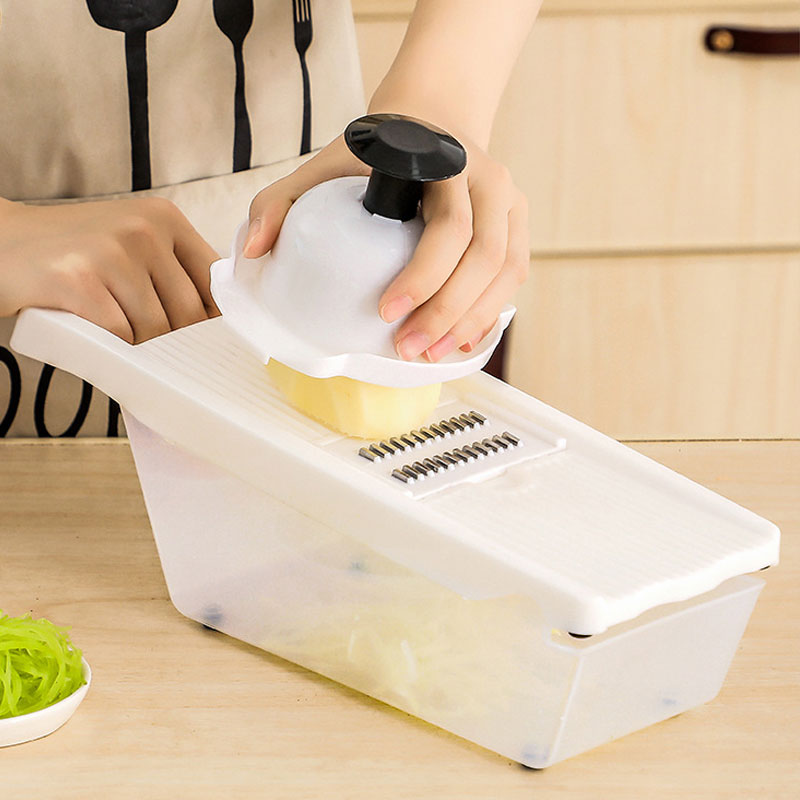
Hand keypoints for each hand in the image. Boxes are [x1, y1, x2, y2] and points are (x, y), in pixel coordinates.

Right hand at [0, 197, 218, 342]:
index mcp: (165, 219)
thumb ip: (174, 272)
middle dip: (174, 341)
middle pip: (188, 314)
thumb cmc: (74, 254)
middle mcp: (143, 230)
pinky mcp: (79, 281)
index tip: (206, 343)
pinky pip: (120, 336)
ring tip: (118, 338)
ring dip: (140, 348)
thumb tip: (219, 324)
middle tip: (154, 350)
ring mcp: (111, 253)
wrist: (0, 241)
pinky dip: (113, 349)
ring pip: (155, 330)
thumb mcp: (132, 244)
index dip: (214, 321)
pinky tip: (98, 337)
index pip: (214, 284)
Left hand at [243, 131, 528, 361]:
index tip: (384, 312)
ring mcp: (510, 203)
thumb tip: (254, 250)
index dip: (423, 275)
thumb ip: (280, 201)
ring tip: (431, 354)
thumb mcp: (323, 164)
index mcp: (445, 159)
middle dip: (446, 311)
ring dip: (472, 320)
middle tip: (408, 348)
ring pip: (505, 271)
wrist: (431, 118)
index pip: (448, 226)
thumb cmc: (376, 150)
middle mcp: (488, 179)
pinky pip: (514, 275)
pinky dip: (490, 312)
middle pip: (483, 256)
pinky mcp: (517, 225)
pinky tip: (463, 341)